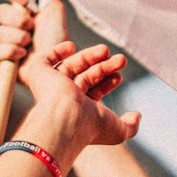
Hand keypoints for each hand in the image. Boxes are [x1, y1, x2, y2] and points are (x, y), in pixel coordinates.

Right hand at [0, 0, 139, 149]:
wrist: (65, 118)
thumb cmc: (91, 127)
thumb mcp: (118, 130)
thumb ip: (130, 126)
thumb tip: (137, 116)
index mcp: (78, 111)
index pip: (93, 92)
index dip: (107, 83)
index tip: (119, 76)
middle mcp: (63, 99)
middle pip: (85, 77)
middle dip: (104, 67)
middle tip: (122, 59)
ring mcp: (51, 86)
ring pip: (71, 66)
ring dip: (90, 56)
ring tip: (107, 50)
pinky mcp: (39, 74)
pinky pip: (45, 59)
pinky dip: (57, 51)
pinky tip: (72, 46)